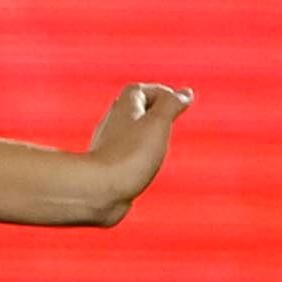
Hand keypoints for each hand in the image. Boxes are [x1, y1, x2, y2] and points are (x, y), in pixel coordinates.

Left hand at [83, 83, 193, 220]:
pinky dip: (136, 156)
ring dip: (143, 135)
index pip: (138, 90)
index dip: (159, 92)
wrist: (98, 190)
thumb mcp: (158, 122)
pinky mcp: (106, 169)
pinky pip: (123, 157)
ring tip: (159, 143)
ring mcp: (106, 148)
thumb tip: (184, 93)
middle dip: (151, 112)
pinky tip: (143, 167)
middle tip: (169, 118)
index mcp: (123, 107)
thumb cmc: (128, 154)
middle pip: (130, 111)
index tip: (177, 101)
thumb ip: (171, 105)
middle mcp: (111, 125)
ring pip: (126, 134)